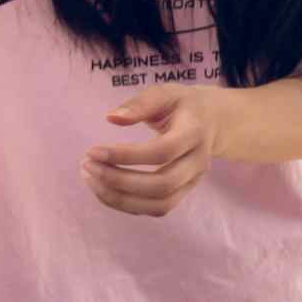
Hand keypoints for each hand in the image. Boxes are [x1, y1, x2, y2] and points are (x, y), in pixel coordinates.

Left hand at [86, 82, 219, 216]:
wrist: (215, 121)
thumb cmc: (183, 105)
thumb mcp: (165, 93)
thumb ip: (140, 103)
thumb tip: (111, 118)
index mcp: (194, 132)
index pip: (162, 152)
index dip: (125, 155)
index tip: (93, 151)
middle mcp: (198, 162)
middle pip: (162, 185)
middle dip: (119, 181)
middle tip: (86, 166)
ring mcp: (193, 181)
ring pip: (160, 205)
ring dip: (120, 198)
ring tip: (90, 179)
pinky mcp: (184, 192)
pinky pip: (156, 209)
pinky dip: (126, 204)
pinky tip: (104, 187)